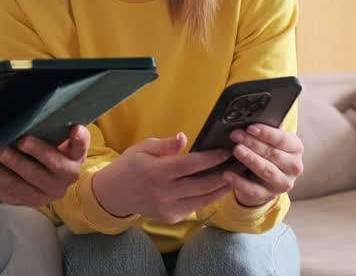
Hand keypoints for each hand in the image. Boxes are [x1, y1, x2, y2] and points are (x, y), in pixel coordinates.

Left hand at [0, 125, 90, 207]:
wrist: (25, 180)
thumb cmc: (39, 151)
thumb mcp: (49, 140)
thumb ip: (48, 129)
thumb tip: (29, 109)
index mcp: (75, 156)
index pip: (82, 146)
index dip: (80, 138)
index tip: (74, 129)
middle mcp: (67, 175)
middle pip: (56, 165)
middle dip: (38, 151)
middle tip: (22, 140)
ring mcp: (50, 191)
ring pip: (31, 178)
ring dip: (14, 163)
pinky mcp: (31, 200)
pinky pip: (13, 188)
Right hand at [91, 133, 231, 223]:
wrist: (114, 195)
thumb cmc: (129, 166)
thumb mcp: (143, 149)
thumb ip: (165, 145)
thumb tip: (184, 138)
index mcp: (156, 172)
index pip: (190, 165)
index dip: (211, 158)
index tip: (227, 150)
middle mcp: (164, 193)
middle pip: (202, 184)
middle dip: (225, 173)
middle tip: (241, 163)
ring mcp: (169, 208)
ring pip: (204, 198)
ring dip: (223, 187)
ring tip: (238, 175)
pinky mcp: (172, 217)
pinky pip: (196, 206)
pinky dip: (209, 196)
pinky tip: (220, 186)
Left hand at [224, 124, 303, 207]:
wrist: (265, 178)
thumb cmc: (266, 151)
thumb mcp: (268, 139)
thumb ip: (263, 129)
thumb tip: (248, 115)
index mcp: (295, 149)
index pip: (282, 139)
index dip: (266, 133)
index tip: (250, 127)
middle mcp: (294, 167)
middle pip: (272, 153)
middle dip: (252, 143)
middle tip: (236, 135)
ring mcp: (282, 183)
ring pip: (266, 170)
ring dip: (250, 159)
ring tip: (236, 150)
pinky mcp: (269, 196)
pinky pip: (254, 190)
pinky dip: (239, 182)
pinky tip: (227, 174)